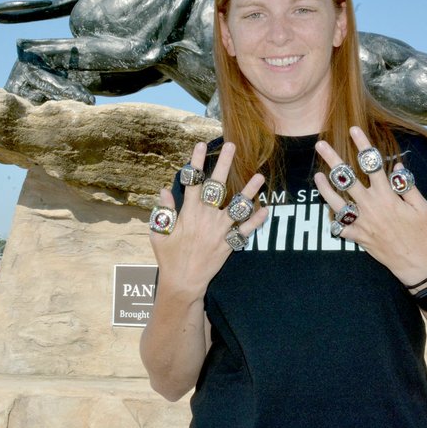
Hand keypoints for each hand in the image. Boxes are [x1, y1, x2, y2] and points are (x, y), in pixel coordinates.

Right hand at [149, 141, 267, 300]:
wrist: (184, 283)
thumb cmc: (169, 258)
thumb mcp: (159, 234)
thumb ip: (164, 211)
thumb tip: (164, 190)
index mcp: (188, 213)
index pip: (192, 182)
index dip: (196, 162)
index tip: (201, 145)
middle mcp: (205, 217)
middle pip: (216, 186)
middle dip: (224, 164)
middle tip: (231, 145)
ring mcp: (219, 230)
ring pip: (237, 206)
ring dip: (249, 191)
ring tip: (259, 176)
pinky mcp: (229, 243)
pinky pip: (245, 230)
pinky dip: (256, 221)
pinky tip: (267, 210)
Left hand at [313, 126, 426, 285]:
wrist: (415, 263)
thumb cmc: (422, 232)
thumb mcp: (422, 206)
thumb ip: (407, 185)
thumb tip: (397, 166)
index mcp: (387, 195)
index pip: (372, 164)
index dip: (363, 145)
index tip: (354, 130)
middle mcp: (370, 206)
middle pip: (347, 177)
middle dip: (333, 159)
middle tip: (320, 144)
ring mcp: (361, 222)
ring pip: (336, 201)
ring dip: (325, 187)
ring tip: (317, 174)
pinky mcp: (357, 236)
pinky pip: (340, 226)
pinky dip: (334, 218)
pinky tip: (328, 208)